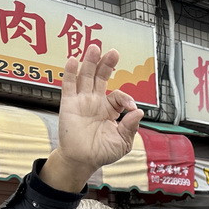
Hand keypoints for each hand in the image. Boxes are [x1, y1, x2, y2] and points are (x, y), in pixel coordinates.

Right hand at [43, 44, 143, 191]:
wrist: (83, 160)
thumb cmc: (103, 152)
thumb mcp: (122, 142)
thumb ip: (130, 126)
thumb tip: (139, 111)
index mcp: (110, 110)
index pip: (118, 96)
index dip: (126, 98)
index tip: (131, 107)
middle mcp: (96, 102)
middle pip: (101, 77)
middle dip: (107, 64)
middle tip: (113, 52)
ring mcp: (82, 101)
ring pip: (85, 77)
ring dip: (90, 62)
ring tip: (94, 47)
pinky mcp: (68, 104)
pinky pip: (69, 85)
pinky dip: (70, 72)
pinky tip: (73, 60)